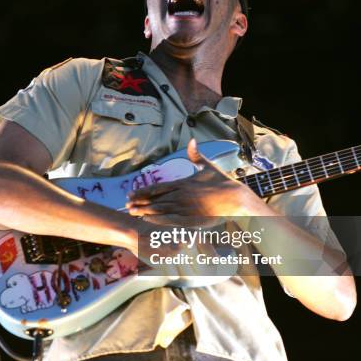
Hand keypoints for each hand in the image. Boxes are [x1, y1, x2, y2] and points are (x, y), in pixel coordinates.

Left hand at [126, 139, 256, 218]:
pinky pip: (170, 220)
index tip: (131, 194)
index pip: (157, 187)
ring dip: (145, 211)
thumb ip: (196, 155)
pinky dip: (158, 220)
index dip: (143, 191)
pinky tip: (147, 220)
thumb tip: (192, 140)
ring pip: (160, 209)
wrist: (234, 198)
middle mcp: (181, 195)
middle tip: (126, 205)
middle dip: (140, 202)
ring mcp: (185, 207)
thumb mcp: (207, 166)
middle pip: (155, 199)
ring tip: (132, 213)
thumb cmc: (222, 182)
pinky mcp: (191, 218)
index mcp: (183, 183)